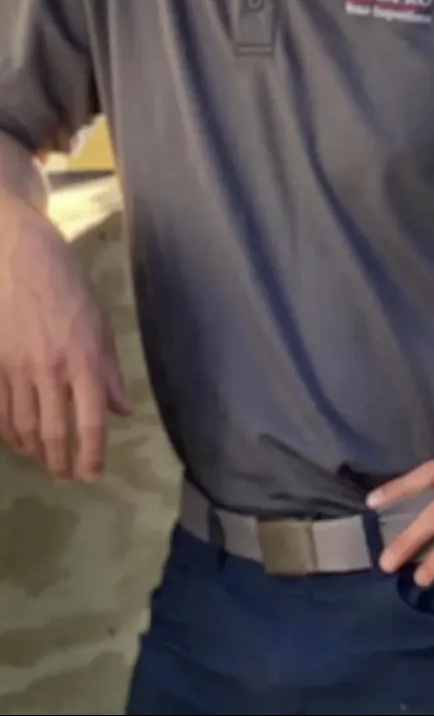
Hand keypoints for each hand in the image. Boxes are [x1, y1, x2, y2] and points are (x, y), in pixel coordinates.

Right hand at [0, 214, 128, 479]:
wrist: (19, 258)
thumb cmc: (69, 287)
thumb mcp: (101, 326)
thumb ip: (109, 372)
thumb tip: (121, 410)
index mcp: (85, 360)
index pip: (91, 420)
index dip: (91, 453)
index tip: (92, 476)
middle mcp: (51, 370)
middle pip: (53, 430)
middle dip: (61, 461)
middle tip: (68, 478)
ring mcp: (17, 368)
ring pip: (23, 425)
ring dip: (34, 450)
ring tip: (44, 463)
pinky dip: (7, 431)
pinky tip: (15, 441)